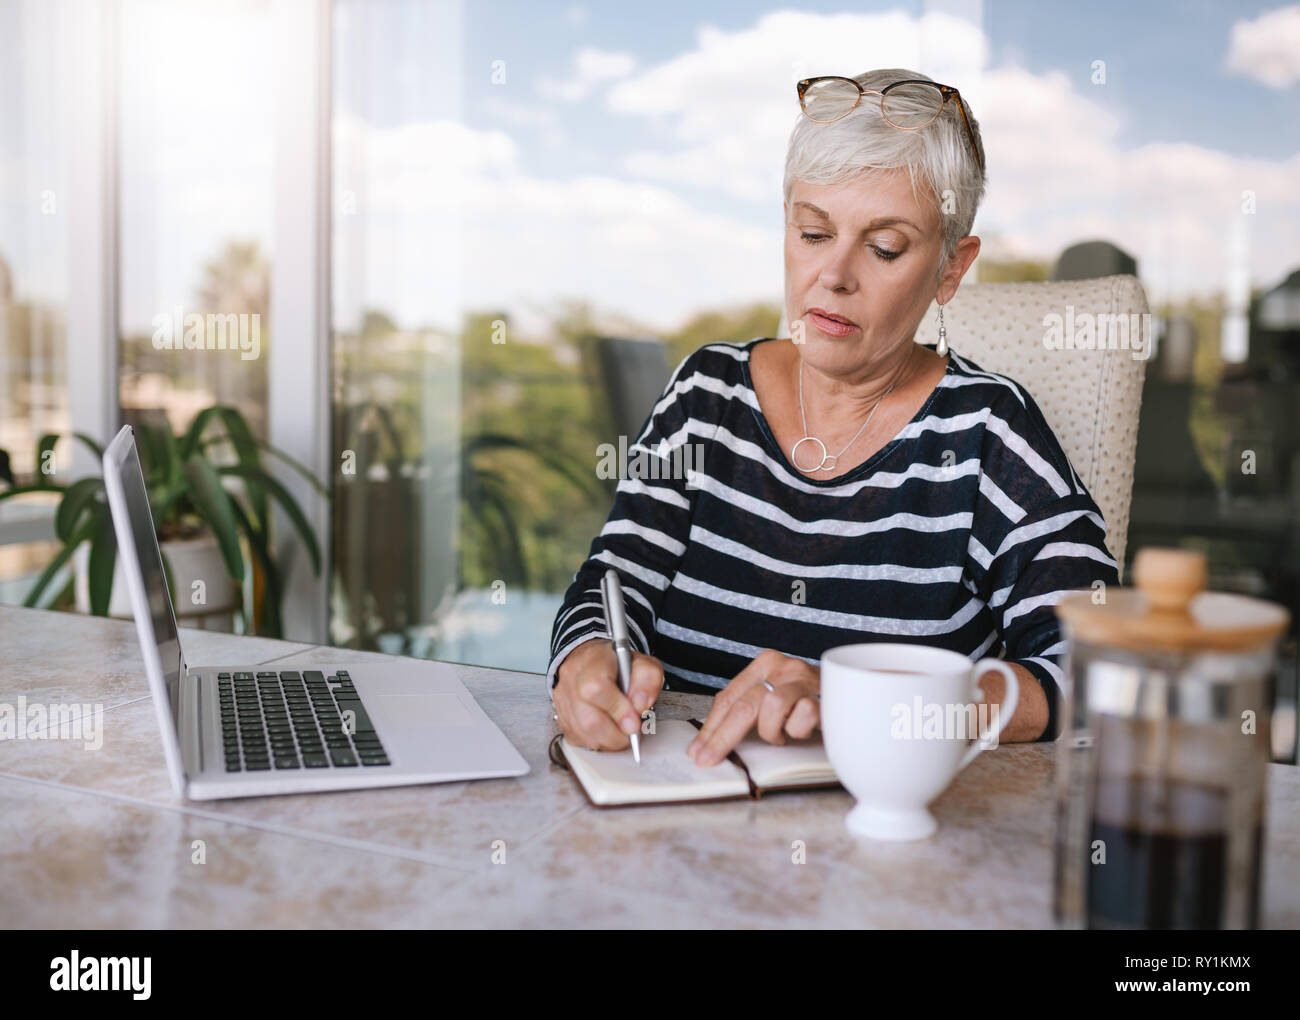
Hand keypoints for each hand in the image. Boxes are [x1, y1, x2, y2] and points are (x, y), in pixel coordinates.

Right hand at [553, 638, 662, 750]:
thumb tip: (640, 704)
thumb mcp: (643, 664)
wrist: (594, 662)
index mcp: (593, 660)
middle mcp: (572, 678)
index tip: (634, 721)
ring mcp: (563, 699)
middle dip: (616, 734)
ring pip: (583, 734)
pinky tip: (608, 731)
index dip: (618, 710)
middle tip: (632, 730)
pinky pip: (578, 740)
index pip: (597, 688)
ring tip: (622, 731)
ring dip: (609, 740)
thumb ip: (648, 680)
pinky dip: (598, 742)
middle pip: (588, 719)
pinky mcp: (561, 716)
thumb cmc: (618, 665)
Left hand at [687, 649, 819, 766]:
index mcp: (766, 664)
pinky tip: (807, 730)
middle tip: (708, 759)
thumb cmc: (811, 703)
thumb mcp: (775, 701)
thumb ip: (749, 709)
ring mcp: (806, 678)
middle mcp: (784, 666)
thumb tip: (710, 740)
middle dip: (722, 736)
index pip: (728, 697)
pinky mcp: (827, 695)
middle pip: (743, 704)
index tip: (697, 751)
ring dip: (772, 731)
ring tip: (784, 736)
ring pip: (770, 707)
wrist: (858, 694)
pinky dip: (799, 729)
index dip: (710, 727)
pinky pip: (803, 716)